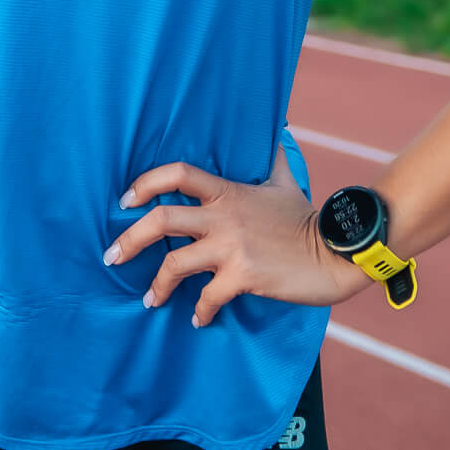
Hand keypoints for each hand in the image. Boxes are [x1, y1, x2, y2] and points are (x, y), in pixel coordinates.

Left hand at [105, 158, 371, 326]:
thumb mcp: (286, 182)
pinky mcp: (244, 276)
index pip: (177, 174)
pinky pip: (208, 297)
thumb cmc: (309, 219)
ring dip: (157, 285)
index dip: (145, 184)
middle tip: (111, 256)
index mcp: (228, 191)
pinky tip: (198, 319)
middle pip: (161, 219)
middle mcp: (224, 216)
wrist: (337, 251)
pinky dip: (199, 312)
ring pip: (175, 263)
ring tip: (149, 300)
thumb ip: (273, 159)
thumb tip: (277, 130)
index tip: (124, 201)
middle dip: (130, 239)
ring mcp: (232, 247)